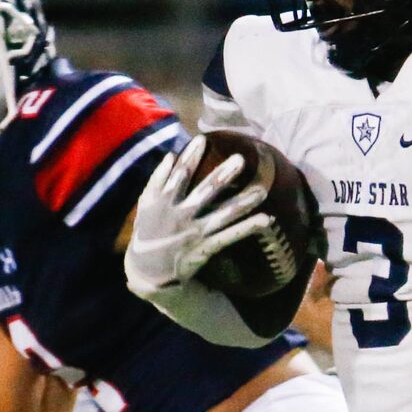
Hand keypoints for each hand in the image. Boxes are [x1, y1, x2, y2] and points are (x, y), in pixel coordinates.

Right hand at [124, 135, 270, 299]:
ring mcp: (194, 232)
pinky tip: (266, 220)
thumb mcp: (145, 206)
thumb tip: (170, 156)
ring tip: (262, 191)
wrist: (147, 272)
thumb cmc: (147, 234)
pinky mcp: (204, 248)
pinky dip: (247, 228)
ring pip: (223, 215)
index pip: (179, 175)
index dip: (190, 157)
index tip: (202, 139)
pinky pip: (230, 237)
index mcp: (164, 202)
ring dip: (244, 202)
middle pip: (205, 191)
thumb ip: (156, 181)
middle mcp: (181, 215)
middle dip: (223, 175)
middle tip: (239, 159)